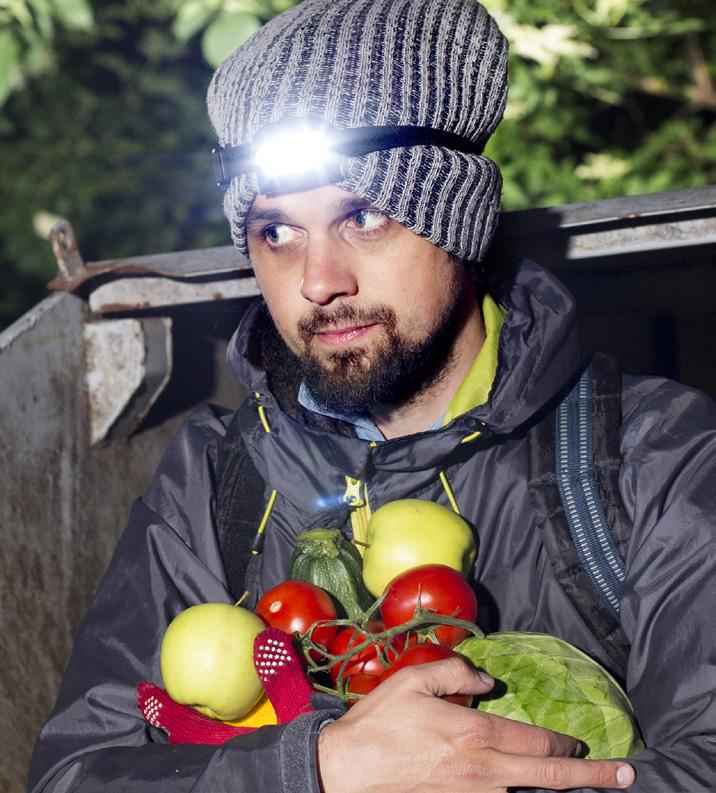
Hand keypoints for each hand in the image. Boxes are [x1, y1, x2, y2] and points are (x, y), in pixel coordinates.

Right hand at [317, 656, 634, 792]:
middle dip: (592, 776)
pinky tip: (533, 792)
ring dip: (559, 791)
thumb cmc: (380, 723)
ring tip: (587, 786)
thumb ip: (456, 671)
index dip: (566, 744)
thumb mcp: (414, 681)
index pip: (536, 741)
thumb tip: (486, 679)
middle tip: (625, 776)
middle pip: (549, 777)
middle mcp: (483, 771)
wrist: (346, 773)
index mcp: (474, 733)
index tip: (587, 745)